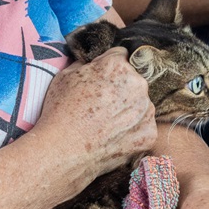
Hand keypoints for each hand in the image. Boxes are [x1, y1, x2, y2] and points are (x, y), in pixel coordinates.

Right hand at [34, 45, 157, 177]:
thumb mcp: (65, 76)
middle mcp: (138, 85)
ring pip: (140, 104)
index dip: (107, 69)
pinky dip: (132, 131)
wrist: (63, 151)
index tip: (99, 81)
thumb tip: (93, 62)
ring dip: (128, 109)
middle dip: (120, 88)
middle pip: (133, 80)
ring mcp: (146, 111)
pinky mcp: (149, 134)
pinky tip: (113, 136)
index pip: (120, 57)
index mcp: (117, 65)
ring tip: (105, 123)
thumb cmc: (60, 112)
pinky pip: (143, 126)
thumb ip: (86, 64)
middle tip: (100, 105)